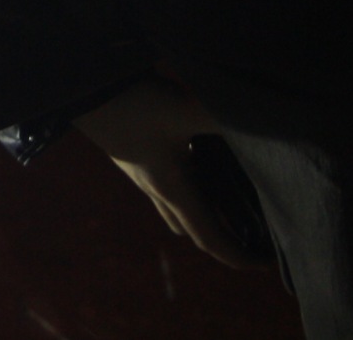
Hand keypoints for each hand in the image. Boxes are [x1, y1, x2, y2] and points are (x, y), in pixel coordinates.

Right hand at [74, 77, 268, 269]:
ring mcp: (143, 172)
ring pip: (177, 209)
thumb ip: (228, 121)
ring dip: (203, 216)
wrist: (83, 89)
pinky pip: (168, 185)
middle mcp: (157, 188)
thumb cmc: (135, 105)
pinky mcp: (136, 154)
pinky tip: (203, 161)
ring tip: (232, 204)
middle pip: (192, 229)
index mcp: (173, 189)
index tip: (264, 263)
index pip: (209, 237)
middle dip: (222, 240)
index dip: (236, 255)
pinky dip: (191, 189)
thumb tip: (268, 127)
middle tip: (253, 238)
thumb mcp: (186, 111)